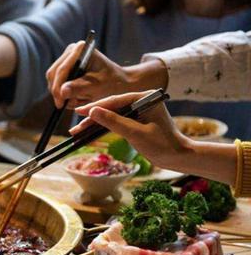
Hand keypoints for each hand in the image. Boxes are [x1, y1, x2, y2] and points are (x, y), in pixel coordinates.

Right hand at [47, 41, 132, 108]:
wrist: (118, 83)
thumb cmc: (111, 83)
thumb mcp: (97, 87)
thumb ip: (79, 88)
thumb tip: (62, 92)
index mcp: (81, 50)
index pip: (62, 70)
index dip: (58, 87)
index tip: (60, 103)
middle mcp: (71, 51)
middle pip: (54, 74)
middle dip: (58, 91)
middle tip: (64, 105)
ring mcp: (67, 59)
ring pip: (53, 80)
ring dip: (61, 93)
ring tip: (76, 101)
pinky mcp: (65, 68)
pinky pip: (57, 82)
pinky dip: (64, 92)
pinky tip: (75, 98)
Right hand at [69, 91, 190, 170]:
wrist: (178, 157)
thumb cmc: (162, 145)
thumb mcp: (135, 133)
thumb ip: (114, 121)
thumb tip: (93, 111)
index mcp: (144, 98)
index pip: (115, 100)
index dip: (95, 107)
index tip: (79, 111)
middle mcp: (140, 101)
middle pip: (111, 107)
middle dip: (92, 117)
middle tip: (75, 124)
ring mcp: (138, 110)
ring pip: (111, 115)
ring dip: (95, 123)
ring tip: (77, 131)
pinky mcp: (136, 120)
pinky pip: (116, 121)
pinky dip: (103, 127)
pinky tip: (90, 132)